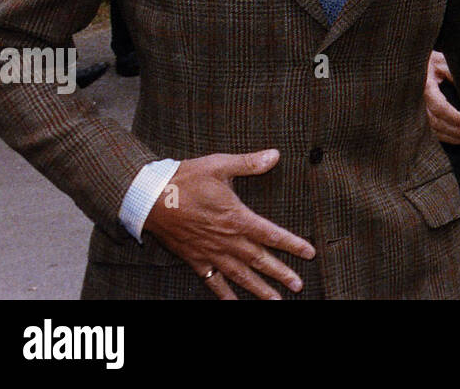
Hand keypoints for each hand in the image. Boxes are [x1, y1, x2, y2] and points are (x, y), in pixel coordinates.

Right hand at [141, 149, 314, 299]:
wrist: (149, 198)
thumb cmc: (185, 179)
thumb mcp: (219, 165)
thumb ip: (249, 163)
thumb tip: (275, 155)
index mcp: (236, 218)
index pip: (271, 234)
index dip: (293, 244)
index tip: (310, 253)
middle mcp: (226, 240)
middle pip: (259, 260)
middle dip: (281, 273)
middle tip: (298, 286)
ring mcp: (210, 253)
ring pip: (240, 276)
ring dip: (258, 289)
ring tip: (275, 301)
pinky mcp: (195, 260)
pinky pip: (212, 282)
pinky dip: (224, 295)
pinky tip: (234, 304)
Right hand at [424, 51, 459, 144]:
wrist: (410, 65)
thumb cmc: (429, 61)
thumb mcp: (442, 61)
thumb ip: (454, 73)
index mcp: (425, 87)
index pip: (439, 107)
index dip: (454, 117)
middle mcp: (419, 103)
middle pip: (438, 123)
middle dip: (458, 131)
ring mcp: (417, 112)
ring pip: (436, 131)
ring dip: (455, 137)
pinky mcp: (420, 117)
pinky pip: (434, 132)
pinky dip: (449, 138)